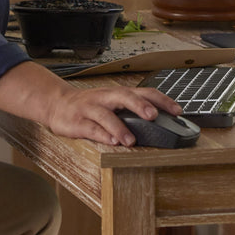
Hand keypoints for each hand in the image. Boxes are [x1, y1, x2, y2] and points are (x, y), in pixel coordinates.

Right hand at [0, 62, 184, 146]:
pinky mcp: (77, 122)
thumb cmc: (90, 106)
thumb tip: (160, 122)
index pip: (143, 92)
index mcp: (117, 94)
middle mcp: (105, 98)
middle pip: (124, 96)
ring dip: (119, 127)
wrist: (57, 103)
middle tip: (154, 116)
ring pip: (106, 115)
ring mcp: (90, 109)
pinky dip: (102, 135)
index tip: (178, 111)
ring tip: (131, 140)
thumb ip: (131, 111)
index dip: (162, 100)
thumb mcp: (112, 104)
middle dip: (140, 105)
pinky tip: (111, 142)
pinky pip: (90, 128)